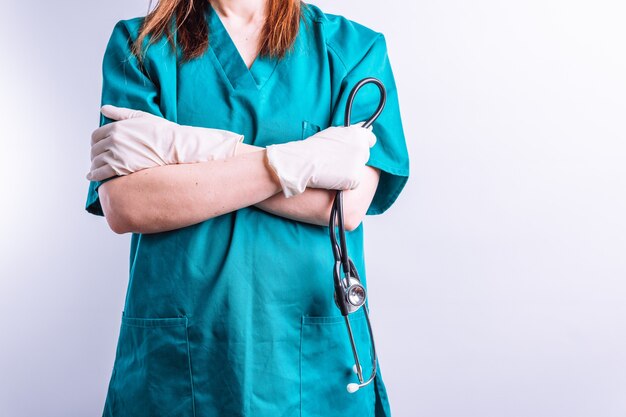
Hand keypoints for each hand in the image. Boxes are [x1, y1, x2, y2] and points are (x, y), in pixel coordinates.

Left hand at [86, 105, 243, 180]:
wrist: (175, 147)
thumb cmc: (162, 131)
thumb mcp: (141, 117)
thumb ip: (120, 113)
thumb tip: (103, 109)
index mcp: (116, 127)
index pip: (96, 135)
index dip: (95, 143)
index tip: (98, 147)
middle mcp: (113, 140)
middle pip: (95, 149)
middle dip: (95, 155)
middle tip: (97, 159)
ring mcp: (116, 154)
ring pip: (96, 161)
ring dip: (94, 166)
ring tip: (96, 169)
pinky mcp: (121, 168)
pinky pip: (101, 173)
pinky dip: (95, 175)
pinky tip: (94, 177)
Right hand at [265, 123, 375, 196]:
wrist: (300, 164)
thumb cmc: (312, 149)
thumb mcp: (334, 133)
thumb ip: (353, 131)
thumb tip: (369, 126)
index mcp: (357, 134)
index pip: (370, 140)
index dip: (359, 145)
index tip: (349, 150)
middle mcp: (361, 147)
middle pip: (364, 157)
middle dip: (354, 160)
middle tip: (334, 160)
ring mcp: (359, 164)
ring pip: (359, 171)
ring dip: (349, 172)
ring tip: (331, 169)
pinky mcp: (355, 179)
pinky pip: (354, 184)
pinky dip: (345, 184)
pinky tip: (332, 179)